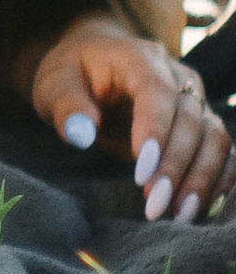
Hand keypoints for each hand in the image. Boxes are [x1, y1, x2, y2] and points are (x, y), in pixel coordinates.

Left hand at [30, 14, 230, 224]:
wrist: (93, 62)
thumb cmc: (72, 75)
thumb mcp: (55, 84)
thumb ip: (66, 106)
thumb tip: (81, 134)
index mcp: (140, 59)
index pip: (158, 94)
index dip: (155, 133)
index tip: (141, 174)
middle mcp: (177, 76)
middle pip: (191, 120)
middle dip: (175, 167)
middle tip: (155, 206)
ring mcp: (195, 99)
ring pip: (215, 138)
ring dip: (202, 179)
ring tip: (179, 215)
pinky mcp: (202, 123)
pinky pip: (224, 150)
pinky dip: (219, 178)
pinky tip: (201, 207)